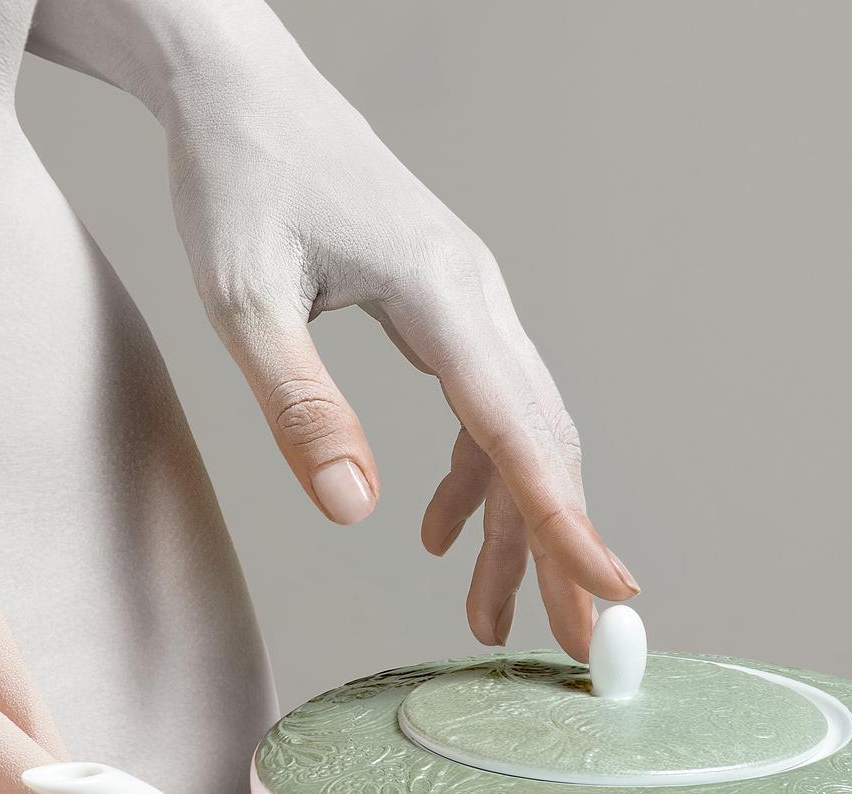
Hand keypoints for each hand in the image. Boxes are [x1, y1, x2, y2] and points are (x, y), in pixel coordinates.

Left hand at [30, 0, 637, 661]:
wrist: (242, 90)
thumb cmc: (238, 177)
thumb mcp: (244, 300)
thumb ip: (303, 408)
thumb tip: (356, 514)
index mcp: (443, 298)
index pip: (521, 433)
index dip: (570, 522)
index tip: (613, 594)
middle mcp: (479, 305)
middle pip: (542, 446)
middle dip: (559, 550)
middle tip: (569, 644)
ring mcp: (473, 308)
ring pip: (520, 437)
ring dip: (513, 529)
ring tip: (487, 614)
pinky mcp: (451, 315)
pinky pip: (485, 413)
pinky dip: (475, 481)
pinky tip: (436, 528)